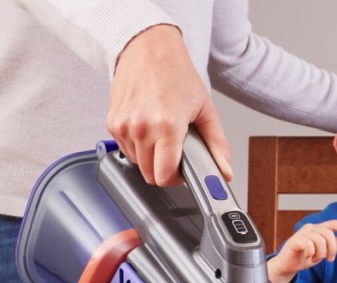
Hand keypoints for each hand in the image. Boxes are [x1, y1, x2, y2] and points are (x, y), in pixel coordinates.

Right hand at [106, 25, 232, 185]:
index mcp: (166, 126)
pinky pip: (125, 150)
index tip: (182, 172)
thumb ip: (217, 144)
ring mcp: (123, 126)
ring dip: (150, 158)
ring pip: (137, 164)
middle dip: (164, 170)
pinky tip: (148, 128)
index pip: (163, 176)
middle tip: (175, 154)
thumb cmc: (176, 75)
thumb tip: (224, 171)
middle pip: (149, 175)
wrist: (149, 49)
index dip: (175, 179)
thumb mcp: (205, 109)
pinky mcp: (112, 123)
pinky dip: (138, 146)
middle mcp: (140, 127)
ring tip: (162, 135)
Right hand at [266, 220, 336, 282]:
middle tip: (329, 259)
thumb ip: (335, 245)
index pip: (332, 223)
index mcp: (317, 229)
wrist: (288, 266)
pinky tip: (308, 257)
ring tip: (316, 259)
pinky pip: (309, 245)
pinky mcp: (294, 240)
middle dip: (332, 248)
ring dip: (321, 253)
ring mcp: (302, 233)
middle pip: (328, 234)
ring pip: (320, 240)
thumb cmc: (305, 258)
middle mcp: (310, 228)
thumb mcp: (323, 253)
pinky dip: (311, 254)